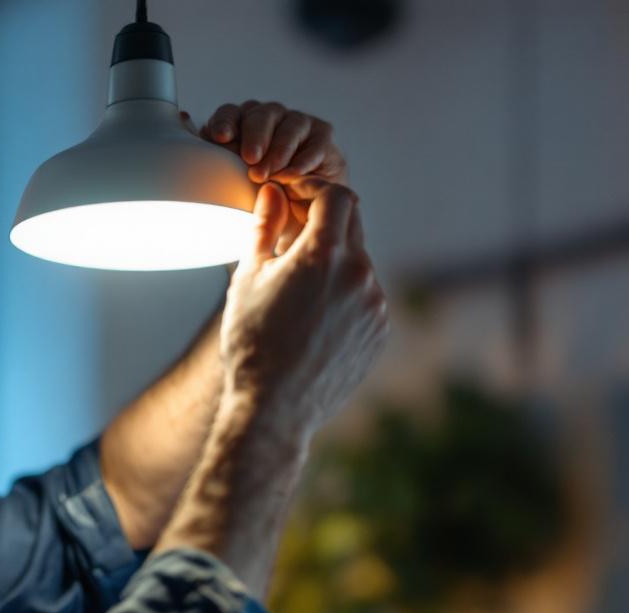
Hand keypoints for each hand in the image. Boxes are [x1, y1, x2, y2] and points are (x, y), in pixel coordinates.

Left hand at [182, 102, 346, 252]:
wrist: (292, 222)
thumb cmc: (254, 200)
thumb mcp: (225, 181)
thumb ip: (205, 153)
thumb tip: (184, 119)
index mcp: (241, 124)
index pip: (230, 113)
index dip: (225, 122)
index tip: (221, 138)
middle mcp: (269, 119)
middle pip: (261, 114)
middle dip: (254, 136)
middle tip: (250, 159)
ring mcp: (298, 125)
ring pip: (290, 124)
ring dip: (279, 148)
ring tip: (271, 173)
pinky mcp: (322, 138)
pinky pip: (316, 142)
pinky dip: (304, 159)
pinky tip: (293, 175)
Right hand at [219, 179, 388, 446]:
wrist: (275, 407)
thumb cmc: (252, 343)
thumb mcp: (248, 279)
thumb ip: (263, 228)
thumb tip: (271, 193)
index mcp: (324, 255)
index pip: (335, 196)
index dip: (314, 189)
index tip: (294, 195)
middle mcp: (358, 273)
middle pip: (351, 223)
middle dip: (324, 218)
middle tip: (294, 230)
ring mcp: (375, 303)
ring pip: (358, 262)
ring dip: (333, 260)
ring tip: (298, 288)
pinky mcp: (380, 329)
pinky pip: (365, 296)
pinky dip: (344, 292)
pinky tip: (313, 317)